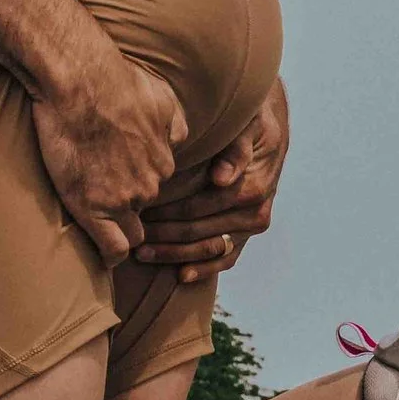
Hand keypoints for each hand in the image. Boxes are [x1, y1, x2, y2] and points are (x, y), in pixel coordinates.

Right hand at [32, 42, 187, 264]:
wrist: (79, 81)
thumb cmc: (115, 80)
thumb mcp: (161, 96)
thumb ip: (173, 124)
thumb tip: (177, 139)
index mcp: (164, 160)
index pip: (157, 188)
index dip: (137, 186)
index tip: (120, 184)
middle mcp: (151, 184)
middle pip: (145, 210)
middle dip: (129, 207)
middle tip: (103, 196)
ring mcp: (124, 199)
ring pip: (131, 230)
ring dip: (118, 227)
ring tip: (97, 220)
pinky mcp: (94, 209)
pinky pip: (113, 249)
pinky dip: (111, 256)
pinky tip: (105, 257)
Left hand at [132, 77, 289, 284]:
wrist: (267, 132)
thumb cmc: (249, 124)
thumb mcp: (247, 127)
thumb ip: (235, 150)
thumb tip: (222, 178)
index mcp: (253, 189)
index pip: (200, 207)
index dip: (168, 213)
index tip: (139, 214)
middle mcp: (255, 214)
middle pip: (200, 232)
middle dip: (164, 236)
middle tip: (131, 238)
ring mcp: (251, 229)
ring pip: (209, 250)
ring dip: (175, 255)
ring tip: (142, 255)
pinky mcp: (245, 235)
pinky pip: (225, 258)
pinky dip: (204, 268)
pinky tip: (180, 276)